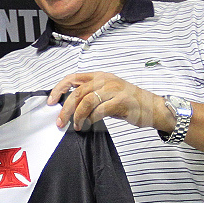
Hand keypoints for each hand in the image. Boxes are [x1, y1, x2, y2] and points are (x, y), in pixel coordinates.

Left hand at [47, 71, 167, 131]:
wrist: (152, 107)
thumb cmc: (127, 102)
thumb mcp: (106, 93)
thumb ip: (89, 96)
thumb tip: (68, 106)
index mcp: (99, 76)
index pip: (73, 78)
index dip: (59, 89)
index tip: (50, 102)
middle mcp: (106, 80)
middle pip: (78, 92)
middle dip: (65, 109)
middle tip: (60, 122)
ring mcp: (115, 89)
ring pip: (87, 101)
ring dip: (78, 116)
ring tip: (77, 126)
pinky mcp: (122, 101)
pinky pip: (100, 110)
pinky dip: (92, 119)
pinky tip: (90, 124)